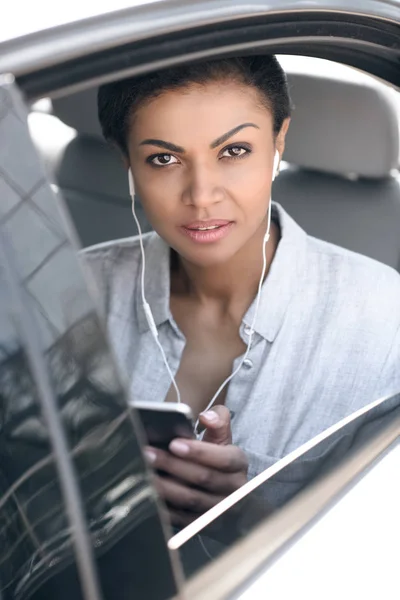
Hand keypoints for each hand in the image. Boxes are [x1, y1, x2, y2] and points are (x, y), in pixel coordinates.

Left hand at [144, 406, 247, 527]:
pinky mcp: (202, 526)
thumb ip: (218, 421)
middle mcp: (233, 490)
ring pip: (190, 500)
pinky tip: (148, 493)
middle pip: (202, 478)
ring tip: (143, 472)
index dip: (199, 452)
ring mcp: (218, 510)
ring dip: (164, 486)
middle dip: (173, 465)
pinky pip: (181, 518)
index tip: (174, 443)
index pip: (223, 459)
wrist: (226, 495)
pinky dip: (163, 507)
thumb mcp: (222, 438)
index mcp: (238, 465)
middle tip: (148, 453)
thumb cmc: (218, 460)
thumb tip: (207, 417)